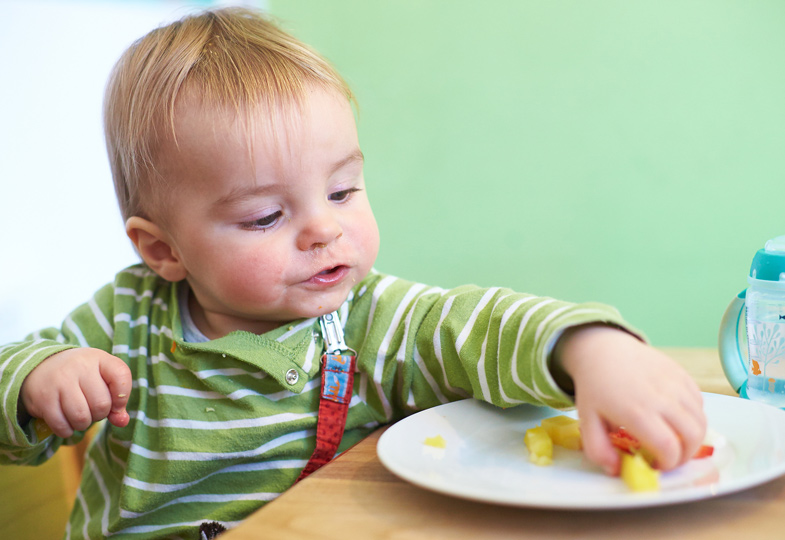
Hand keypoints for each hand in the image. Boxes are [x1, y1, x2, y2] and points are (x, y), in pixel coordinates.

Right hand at [20, 348, 131, 437]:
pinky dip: (67, 430)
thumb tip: (122, 421)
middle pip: (101, 404)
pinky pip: (62, 425)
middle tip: (91, 409)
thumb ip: (117, 399)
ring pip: (81, 417)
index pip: (121, 375)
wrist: (40, 367)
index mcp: (98, 358)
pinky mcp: (44, 398)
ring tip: (79, 416)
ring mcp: (60, 382)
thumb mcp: (101, 378)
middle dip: (100, 415)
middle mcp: (79, 366)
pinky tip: (66, 422)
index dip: (122, 397)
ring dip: (83, 424)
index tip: (115, 404)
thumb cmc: (79, 376)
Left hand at [553, 325, 705, 474]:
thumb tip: (616, 470)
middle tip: (669, 457)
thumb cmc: (595, 388)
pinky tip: (674, 418)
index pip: (669, 448)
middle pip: (693, 437)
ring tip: (674, 440)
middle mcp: (661, 397)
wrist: (603, 351)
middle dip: (685, 456)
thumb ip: (598, 450)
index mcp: (637, 412)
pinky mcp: (681, 374)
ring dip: (692, 438)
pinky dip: (693, 416)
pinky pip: (699, 403)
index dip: (668, 464)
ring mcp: (674, 384)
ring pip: (701, 421)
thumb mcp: (586, 421)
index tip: (656, 465)